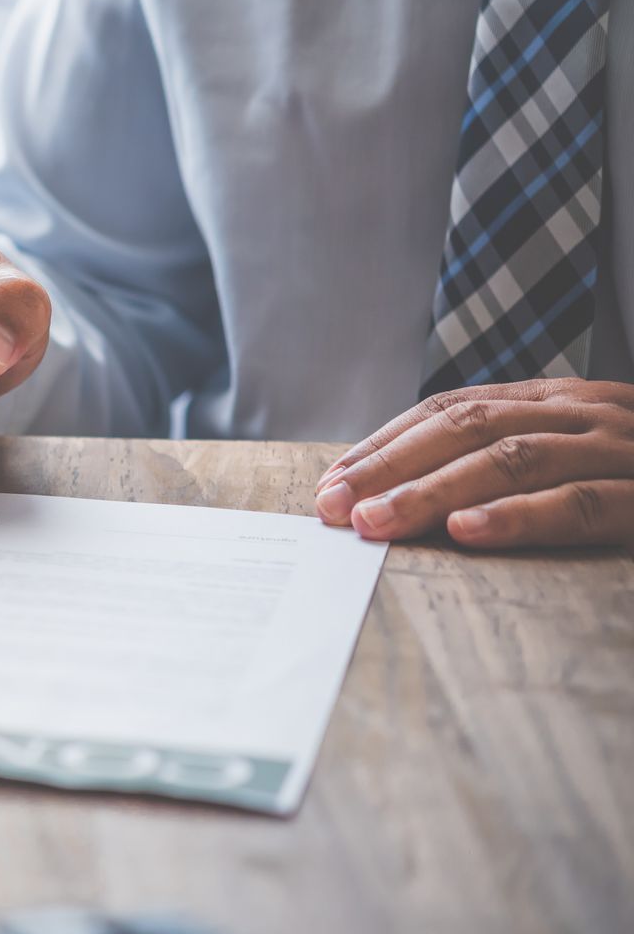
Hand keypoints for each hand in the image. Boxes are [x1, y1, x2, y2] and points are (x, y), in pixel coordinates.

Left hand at [314, 380, 633, 548]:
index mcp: (560, 399)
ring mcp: (623, 449)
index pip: (449, 410)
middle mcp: (585, 412)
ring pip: (509, 461)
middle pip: (464, 429)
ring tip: (375, 523)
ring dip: (431, 493)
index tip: (328, 484)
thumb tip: (407, 499)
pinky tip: (468, 535)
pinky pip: (580, 503)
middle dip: (388, 468)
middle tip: (331, 508)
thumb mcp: (581, 452)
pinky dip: (519, 518)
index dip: (384, 445)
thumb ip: (511, 461)